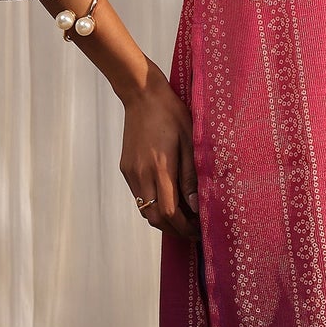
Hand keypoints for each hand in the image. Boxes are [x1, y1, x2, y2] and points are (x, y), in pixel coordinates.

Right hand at [120, 66, 199, 240]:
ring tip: (182, 217)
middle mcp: (141, 175)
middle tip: (192, 230)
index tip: (199, 230)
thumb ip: (191, 177)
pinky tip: (168, 199)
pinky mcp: (126, 168)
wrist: (142, 96)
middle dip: (174, 229)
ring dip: (163, 219)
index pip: (170, 213)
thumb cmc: (171, 115)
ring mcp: (131, 173)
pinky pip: (139, 196)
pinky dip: (153, 205)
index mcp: (160, 168)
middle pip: (155, 218)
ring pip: (145, 210)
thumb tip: (196, 206)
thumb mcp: (190, 142)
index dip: (184, 227)